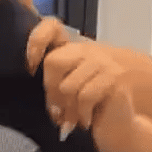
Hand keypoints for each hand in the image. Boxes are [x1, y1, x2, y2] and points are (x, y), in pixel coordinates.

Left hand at [26, 16, 136, 151]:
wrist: (120, 124)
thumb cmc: (91, 109)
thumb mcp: (69, 91)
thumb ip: (53, 82)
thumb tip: (35, 86)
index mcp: (74, 51)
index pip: (51, 27)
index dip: (36, 41)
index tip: (31, 65)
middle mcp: (89, 52)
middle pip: (54, 61)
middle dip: (51, 90)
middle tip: (56, 110)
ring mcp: (103, 63)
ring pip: (68, 85)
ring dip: (67, 109)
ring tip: (70, 120)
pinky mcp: (114, 79)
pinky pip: (85, 96)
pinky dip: (81, 113)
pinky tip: (85, 121)